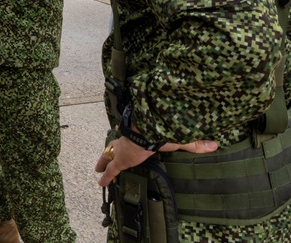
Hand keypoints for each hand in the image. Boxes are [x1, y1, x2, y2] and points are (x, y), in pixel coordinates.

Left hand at [95, 137, 217, 187]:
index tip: (123, 133)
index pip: (130, 134)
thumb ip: (195, 144)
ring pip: (108, 156)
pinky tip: (99, 182)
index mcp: (138, 134)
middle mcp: (127, 140)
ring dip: (103, 161)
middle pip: (115, 145)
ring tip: (97, 168)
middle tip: (104, 154)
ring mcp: (121, 150)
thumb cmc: (161, 132)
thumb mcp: (178, 139)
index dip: (127, 135)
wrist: (148, 130)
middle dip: (110, 150)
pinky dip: (105, 176)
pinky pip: (110, 170)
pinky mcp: (120, 161)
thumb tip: (214, 145)